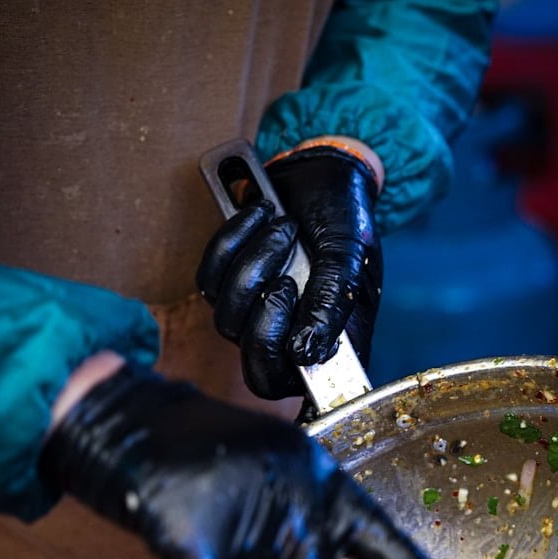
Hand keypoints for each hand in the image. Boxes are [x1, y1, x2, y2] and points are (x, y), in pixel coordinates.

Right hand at [38, 363, 494, 558]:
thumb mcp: (291, 479)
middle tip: (244, 539)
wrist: (143, 423)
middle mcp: (304, 503)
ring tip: (215, 527)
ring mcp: (253, 518)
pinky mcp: (194, 537)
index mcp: (334, 488)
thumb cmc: (222, 456)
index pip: (398, 554)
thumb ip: (326, 533)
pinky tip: (185, 542)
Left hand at [197, 141, 382, 399]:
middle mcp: (289, 334)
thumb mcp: (348, 256)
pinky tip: (261, 213)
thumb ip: (331, 304)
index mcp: (328, 343)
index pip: (289, 384)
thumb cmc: (346, 220)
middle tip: (288, 279)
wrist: (323, 174)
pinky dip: (233, 239)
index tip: (298, 342)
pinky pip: (209, 275)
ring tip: (284, 227)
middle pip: (253, 360)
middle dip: (265, 316)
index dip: (284, 372)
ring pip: (226, 316)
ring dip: (254, 264)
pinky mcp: (228, 279)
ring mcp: (256, 309)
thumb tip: (306, 352)